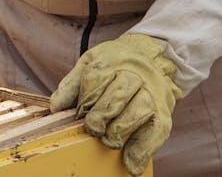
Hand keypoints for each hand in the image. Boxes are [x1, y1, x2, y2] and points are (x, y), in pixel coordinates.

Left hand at [49, 34, 180, 175]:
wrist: (151, 56)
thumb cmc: (114, 63)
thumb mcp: (89, 63)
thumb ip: (71, 84)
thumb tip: (56, 108)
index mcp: (113, 60)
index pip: (96, 79)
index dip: (85, 100)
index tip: (77, 115)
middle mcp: (135, 74)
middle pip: (119, 94)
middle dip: (102, 114)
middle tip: (93, 129)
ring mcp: (153, 92)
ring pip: (139, 110)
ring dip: (121, 130)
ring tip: (109, 142)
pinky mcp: (164, 111)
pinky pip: (157, 130)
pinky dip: (144, 149)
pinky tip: (131, 164)